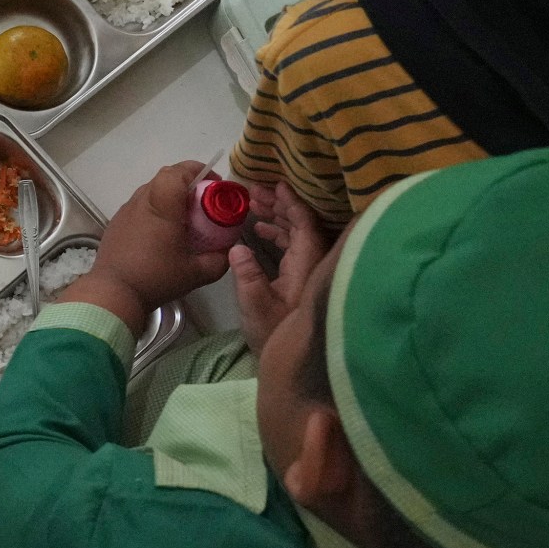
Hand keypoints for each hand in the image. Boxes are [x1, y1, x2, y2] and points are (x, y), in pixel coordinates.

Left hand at [67, 162, 232, 329]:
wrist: (114, 292)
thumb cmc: (157, 278)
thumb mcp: (197, 273)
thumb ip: (220, 259)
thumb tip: (229, 248)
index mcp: (162, 206)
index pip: (178, 172)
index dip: (198, 171)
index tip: (214, 185)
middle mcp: (142, 201)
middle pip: (165, 176)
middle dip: (188, 182)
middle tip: (203, 201)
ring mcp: (126, 210)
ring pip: (151, 189)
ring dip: (170, 195)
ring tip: (184, 216)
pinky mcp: (116, 222)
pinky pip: (140, 204)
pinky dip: (154, 208)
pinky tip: (161, 231)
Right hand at [231, 183, 331, 352]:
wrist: (292, 363)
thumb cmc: (275, 334)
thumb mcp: (255, 305)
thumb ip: (247, 274)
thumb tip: (237, 247)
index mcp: (306, 264)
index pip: (304, 224)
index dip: (291, 203)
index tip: (276, 184)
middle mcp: (311, 263)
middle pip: (301, 225)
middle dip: (280, 205)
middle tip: (256, 190)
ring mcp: (307, 271)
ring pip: (297, 235)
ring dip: (277, 218)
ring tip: (254, 204)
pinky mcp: (300, 280)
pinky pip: (293, 248)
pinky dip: (277, 234)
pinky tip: (260, 230)